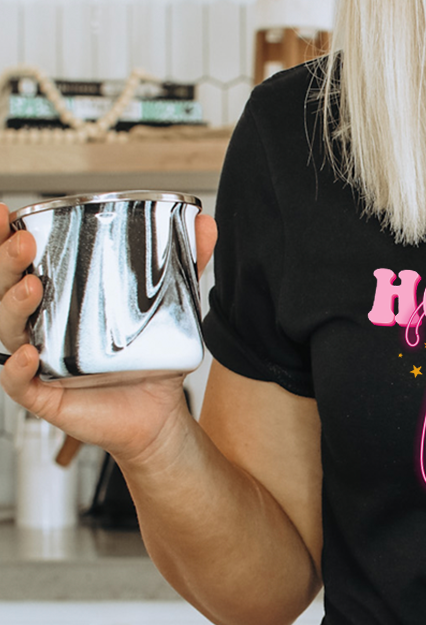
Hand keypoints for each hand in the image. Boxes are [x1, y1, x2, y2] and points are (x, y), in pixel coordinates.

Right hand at [0, 202, 218, 464]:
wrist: (160, 412)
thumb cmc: (151, 360)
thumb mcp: (172, 308)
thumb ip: (187, 265)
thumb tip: (206, 224)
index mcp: (60, 299)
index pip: (20, 264)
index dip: (3, 238)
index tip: (6, 212)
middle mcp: (41, 326)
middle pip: (4, 289)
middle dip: (6, 262)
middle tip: (23, 243)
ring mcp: (40, 360)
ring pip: (8, 330)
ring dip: (11, 306)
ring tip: (30, 286)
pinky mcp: (45, 395)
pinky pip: (18, 382)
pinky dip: (16, 369)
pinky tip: (28, 354)